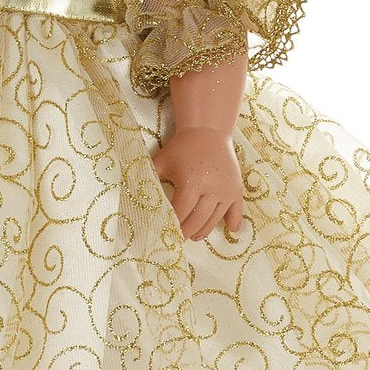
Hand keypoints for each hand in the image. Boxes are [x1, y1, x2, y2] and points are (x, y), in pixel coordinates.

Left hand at [150, 127, 244, 241]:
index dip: (173, 223)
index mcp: (192, 181)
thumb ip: (148, 177)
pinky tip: (231, 229)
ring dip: (205, 229)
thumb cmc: (182, 147)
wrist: (208, 131)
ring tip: (195, 237)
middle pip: (199, 218)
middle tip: (179, 238)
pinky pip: (237, 208)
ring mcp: (226, 189)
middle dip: (187, 230)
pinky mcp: (236, 187)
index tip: (165, 232)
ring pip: (215, 217)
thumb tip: (133, 194)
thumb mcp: (162, 161)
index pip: (181, 210)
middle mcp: (212, 188)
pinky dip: (234, 220)